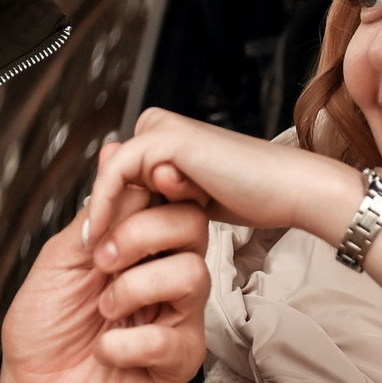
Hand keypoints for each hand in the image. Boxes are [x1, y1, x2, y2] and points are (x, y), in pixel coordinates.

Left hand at [0, 170, 209, 382]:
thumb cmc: (41, 334)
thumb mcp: (58, 261)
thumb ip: (92, 214)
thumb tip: (114, 156)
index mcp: (137, 248)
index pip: (168, 200)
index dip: (156, 187)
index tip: (133, 187)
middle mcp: (162, 278)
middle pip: (192, 227)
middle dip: (141, 235)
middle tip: (100, 262)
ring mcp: (175, 319)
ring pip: (192, 275)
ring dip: (133, 289)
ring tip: (102, 311)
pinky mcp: (177, 362)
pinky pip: (172, 337)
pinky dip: (126, 343)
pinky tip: (106, 352)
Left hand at [83, 111, 381, 290]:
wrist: (289, 190)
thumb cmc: (252, 196)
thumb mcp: (191, 202)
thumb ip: (158, 201)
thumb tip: (120, 213)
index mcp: (166, 139)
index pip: (117, 176)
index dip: (105, 211)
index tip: (95, 247)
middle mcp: (161, 128)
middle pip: (109, 173)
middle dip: (101, 213)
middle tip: (91, 253)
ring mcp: (163, 130)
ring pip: (109, 174)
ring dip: (101, 214)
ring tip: (97, 253)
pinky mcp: (167, 139)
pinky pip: (118, 173)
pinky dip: (106, 206)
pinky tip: (104, 237)